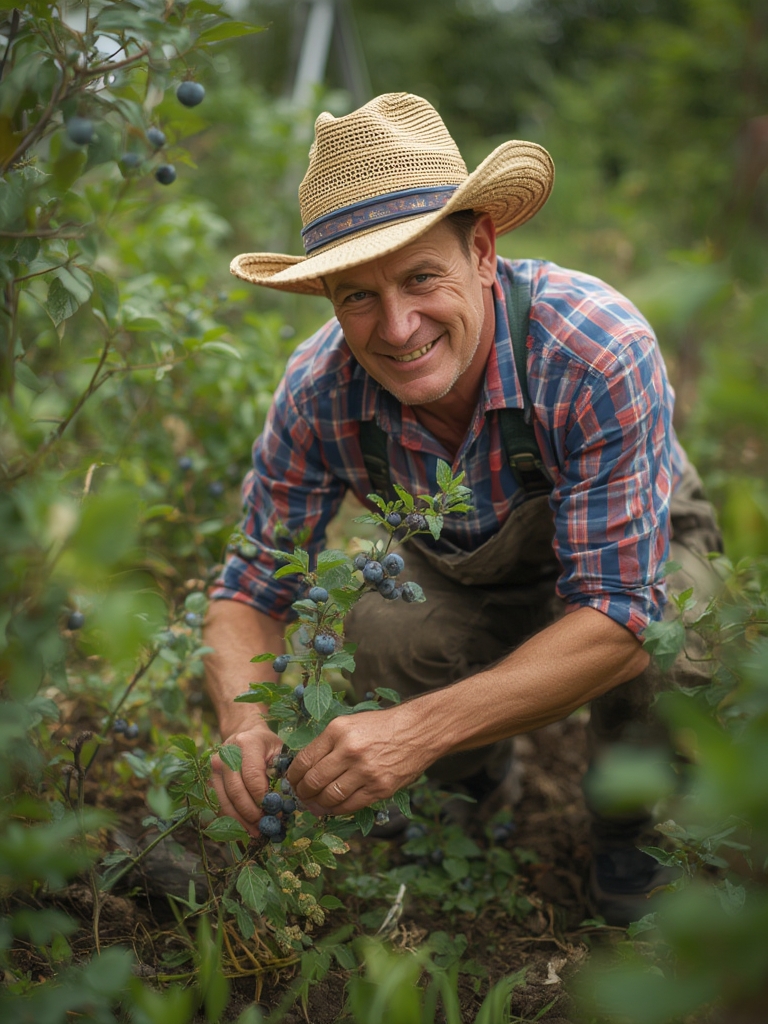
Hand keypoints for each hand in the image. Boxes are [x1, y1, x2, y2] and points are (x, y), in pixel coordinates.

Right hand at [210, 724, 283, 836]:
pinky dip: (232, 819)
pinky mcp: (210, 781)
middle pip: (236, 791)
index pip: (252, 776)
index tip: (275, 810)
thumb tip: (286, 799)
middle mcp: (225, 755)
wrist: (244, 734)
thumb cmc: (266, 745)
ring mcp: (214, 769)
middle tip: (266, 825)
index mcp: (246, 743)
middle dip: (252, 812)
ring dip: (241, 820)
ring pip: (225, 801)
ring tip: (256, 831)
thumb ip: (282, 771)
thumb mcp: (279, 750)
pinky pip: (219, 805)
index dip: (262, 797)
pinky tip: (245, 828)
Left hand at [287, 705, 436, 815]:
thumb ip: (328, 743)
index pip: (304, 760)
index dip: (293, 776)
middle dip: (302, 793)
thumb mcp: (350, 724)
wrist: (418, 731)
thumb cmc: (381, 727)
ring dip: (317, 804)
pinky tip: (333, 807)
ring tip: (314, 804)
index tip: (292, 782)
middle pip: (313, 781)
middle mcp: (349, 750)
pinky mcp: (380, 788)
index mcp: (338, 731)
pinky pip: (349, 806)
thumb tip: (304, 768)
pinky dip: (337, 809)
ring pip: (329, 796)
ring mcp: (365, 771)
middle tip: (301, 796)